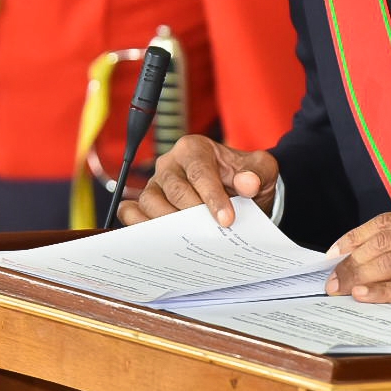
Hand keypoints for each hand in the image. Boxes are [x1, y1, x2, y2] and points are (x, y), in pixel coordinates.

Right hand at [118, 134, 279, 227]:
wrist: (238, 192)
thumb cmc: (244, 178)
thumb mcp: (260, 170)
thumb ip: (256, 174)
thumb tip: (248, 183)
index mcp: (194, 148)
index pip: (199, 173)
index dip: (213, 198)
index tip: (227, 220)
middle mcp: (170, 164)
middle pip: (174, 190)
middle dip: (192, 214)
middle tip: (210, 234)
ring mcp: (154, 184)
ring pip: (150, 202)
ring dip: (168, 224)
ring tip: (190, 242)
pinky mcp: (144, 204)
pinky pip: (130, 212)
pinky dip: (138, 226)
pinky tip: (159, 242)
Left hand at [325, 207, 390, 306]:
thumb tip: (386, 246)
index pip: (385, 222)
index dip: (355, 236)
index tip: (334, 250)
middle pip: (382, 243)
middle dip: (350, 260)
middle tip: (329, 276)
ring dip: (359, 276)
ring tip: (338, 288)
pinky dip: (384, 291)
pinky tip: (365, 295)